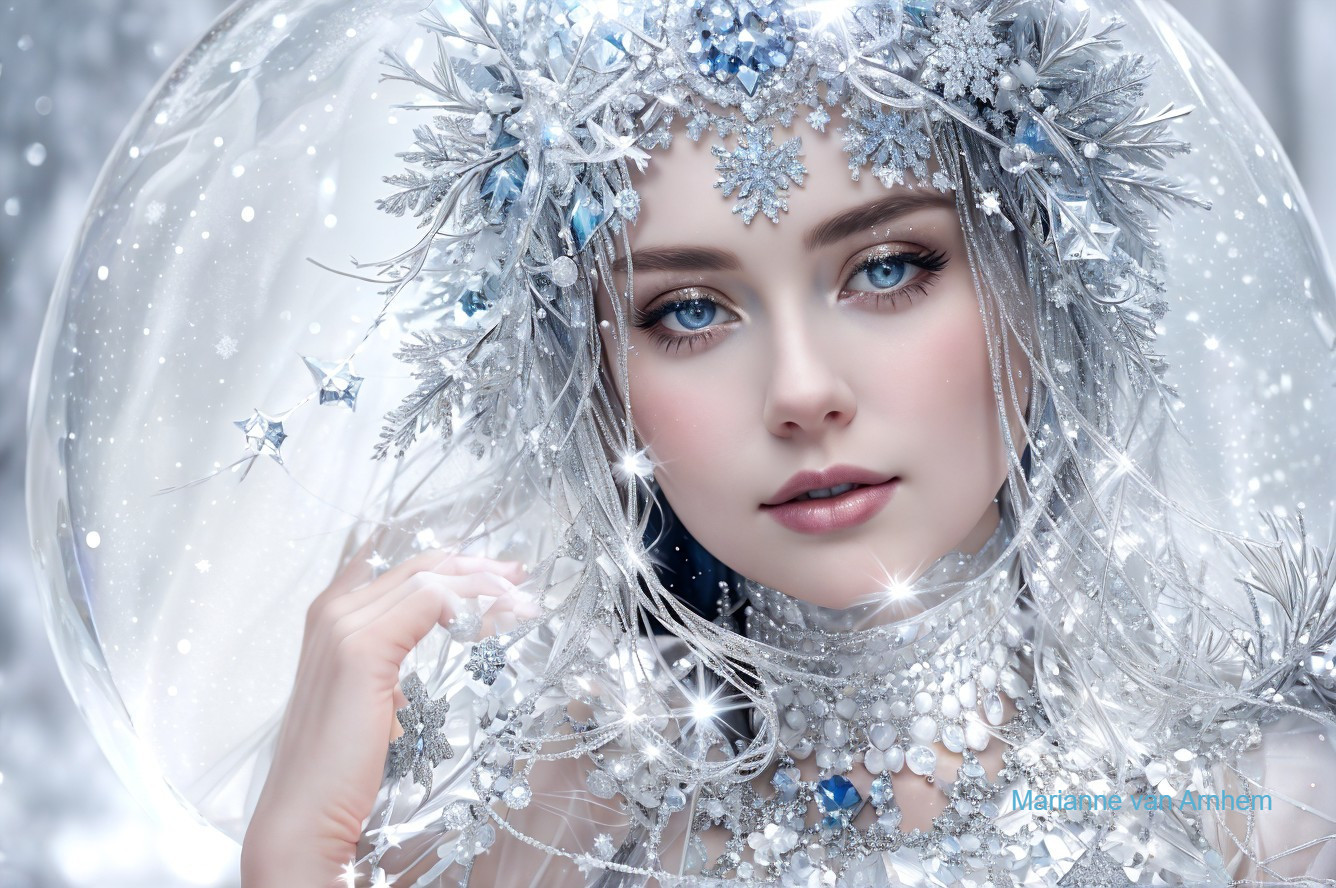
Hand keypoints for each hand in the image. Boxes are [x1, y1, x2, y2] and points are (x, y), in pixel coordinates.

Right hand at [240, 548, 532, 886]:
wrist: (304, 812)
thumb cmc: (340, 764)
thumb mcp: (372, 695)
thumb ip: (392, 661)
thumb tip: (433, 643)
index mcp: (331, 616)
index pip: (404, 570)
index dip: (455, 567)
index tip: (498, 578)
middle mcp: (333, 610)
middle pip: (420, 567)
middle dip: (477, 570)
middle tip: (519, 580)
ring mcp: (344, 626)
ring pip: (430, 580)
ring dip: (483, 587)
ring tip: (520, 603)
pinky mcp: (362, 649)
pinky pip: (431, 603)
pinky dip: (469, 605)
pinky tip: (493, 624)